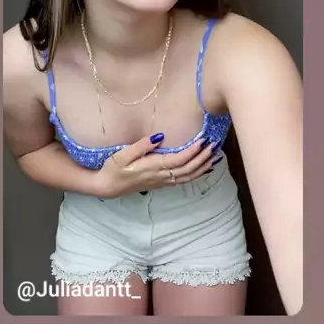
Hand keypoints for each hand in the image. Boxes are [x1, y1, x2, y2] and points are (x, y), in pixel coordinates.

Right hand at [95, 134, 217, 198]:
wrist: (108, 187)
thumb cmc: (113, 168)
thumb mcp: (123, 154)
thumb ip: (141, 146)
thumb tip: (159, 136)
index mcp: (152, 167)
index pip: (178, 160)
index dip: (193, 151)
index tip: (203, 140)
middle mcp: (160, 177)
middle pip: (187, 169)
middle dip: (203, 158)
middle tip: (215, 145)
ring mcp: (162, 182)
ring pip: (188, 177)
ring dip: (203, 167)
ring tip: (215, 156)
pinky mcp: (162, 184)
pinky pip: (183, 180)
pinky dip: (196, 174)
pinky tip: (204, 169)